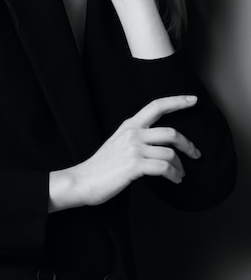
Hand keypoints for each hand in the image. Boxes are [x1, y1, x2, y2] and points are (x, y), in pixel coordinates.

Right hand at [52, 95, 200, 209]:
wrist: (82, 180)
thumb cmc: (102, 165)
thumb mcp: (118, 142)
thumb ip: (136, 137)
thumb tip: (159, 143)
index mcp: (129, 125)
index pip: (156, 106)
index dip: (177, 102)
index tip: (193, 100)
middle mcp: (133, 133)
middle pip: (171, 132)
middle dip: (188, 145)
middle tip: (196, 154)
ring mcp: (133, 149)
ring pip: (170, 153)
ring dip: (180, 166)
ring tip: (180, 175)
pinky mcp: (134, 165)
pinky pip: (164, 168)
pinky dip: (174, 175)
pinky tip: (175, 180)